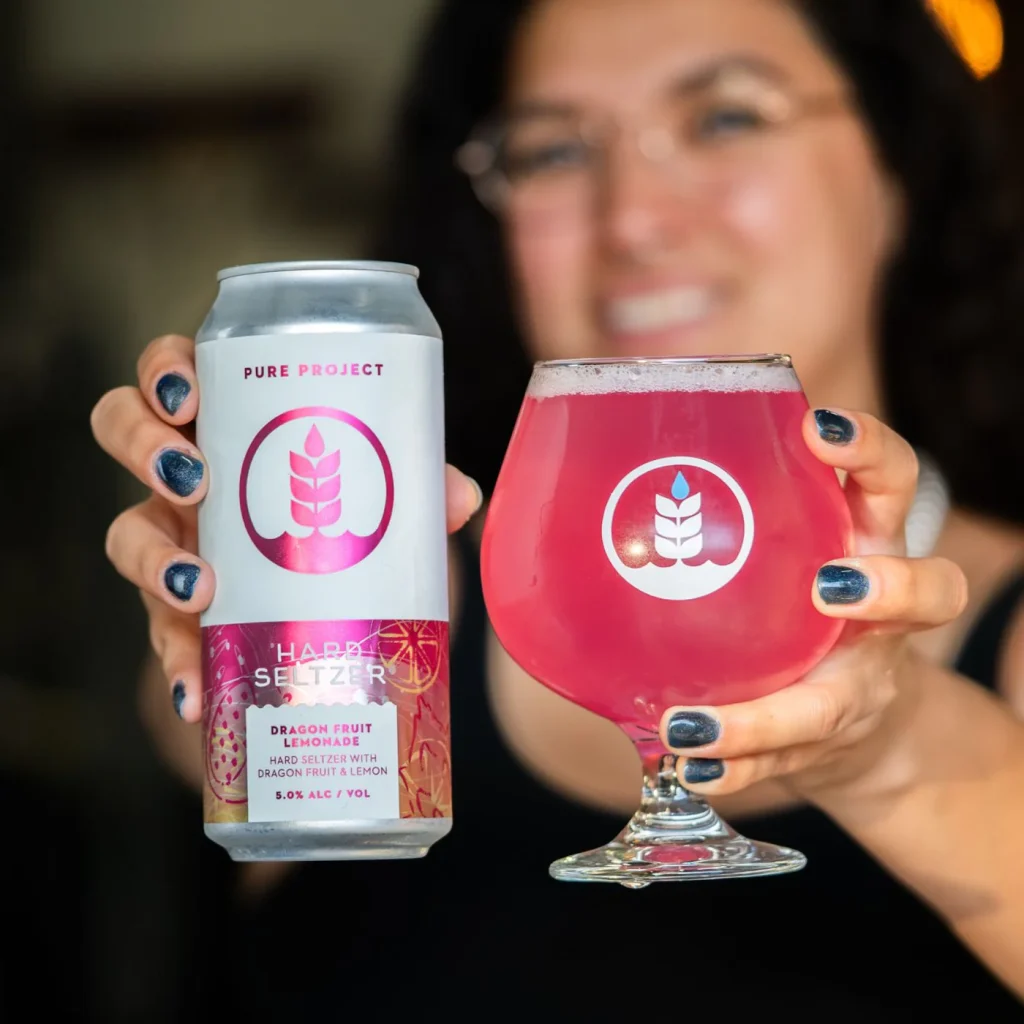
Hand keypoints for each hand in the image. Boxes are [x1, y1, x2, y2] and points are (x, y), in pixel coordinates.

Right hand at [91, 334, 482, 724]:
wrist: (336, 604)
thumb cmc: (348, 518)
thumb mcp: (382, 495)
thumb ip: (418, 487)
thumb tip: (460, 497)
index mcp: (230, 424)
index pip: (174, 374)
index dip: (164, 373)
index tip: (190, 394)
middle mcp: (190, 474)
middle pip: (123, 431)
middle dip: (144, 447)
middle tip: (195, 479)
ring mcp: (175, 540)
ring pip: (125, 532)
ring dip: (152, 558)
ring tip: (199, 586)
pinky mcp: (179, 612)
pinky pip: (162, 634)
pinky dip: (177, 663)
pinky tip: (196, 693)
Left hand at [658, 409, 967, 802]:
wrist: (847, 715)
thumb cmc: (793, 604)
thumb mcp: (778, 546)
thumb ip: (719, 518)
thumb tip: (588, 486)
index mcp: (863, 541)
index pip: (891, 480)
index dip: (870, 451)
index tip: (818, 430)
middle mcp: (878, 613)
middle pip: (932, 590)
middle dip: (888, 588)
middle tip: (828, 587)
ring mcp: (859, 685)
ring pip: (842, 704)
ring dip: (765, 720)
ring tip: (690, 728)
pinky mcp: (824, 743)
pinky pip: (783, 762)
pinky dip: (735, 770)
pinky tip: (687, 768)